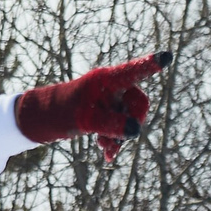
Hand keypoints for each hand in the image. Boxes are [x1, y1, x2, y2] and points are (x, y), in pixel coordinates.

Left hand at [13, 51, 170, 163]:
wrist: (43, 118)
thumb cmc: (61, 112)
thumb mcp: (86, 121)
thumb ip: (111, 124)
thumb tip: (136, 130)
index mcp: (106, 80)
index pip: (133, 71)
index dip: (151, 65)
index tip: (167, 56)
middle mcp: (112, 86)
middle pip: (138, 104)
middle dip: (131, 124)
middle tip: (112, 143)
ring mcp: (111, 98)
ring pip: (130, 118)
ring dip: (121, 136)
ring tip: (104, 150)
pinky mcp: (108, 110)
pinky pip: (122, 125)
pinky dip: (115, 139)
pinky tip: (106, 154)